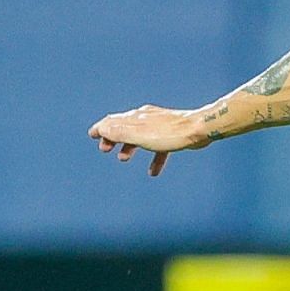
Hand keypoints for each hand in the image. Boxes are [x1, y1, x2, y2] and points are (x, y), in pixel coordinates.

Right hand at [88, 105, 213, 176]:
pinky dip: (152, 159)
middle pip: (124, 127)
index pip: (113, 121)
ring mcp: (159, 126)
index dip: (101, 128)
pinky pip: (158, 148)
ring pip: (139, 137)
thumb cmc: (168, 133)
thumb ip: (119, 132)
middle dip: (112, 138)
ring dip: (128, 147)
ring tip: (123, 159)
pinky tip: (152, 172)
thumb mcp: (138, 135)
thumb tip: (101, 128)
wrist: (197, 129)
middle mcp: (145, 118)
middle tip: (104, 149)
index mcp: (135, 117)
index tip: (92, 135)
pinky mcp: (171, 135)